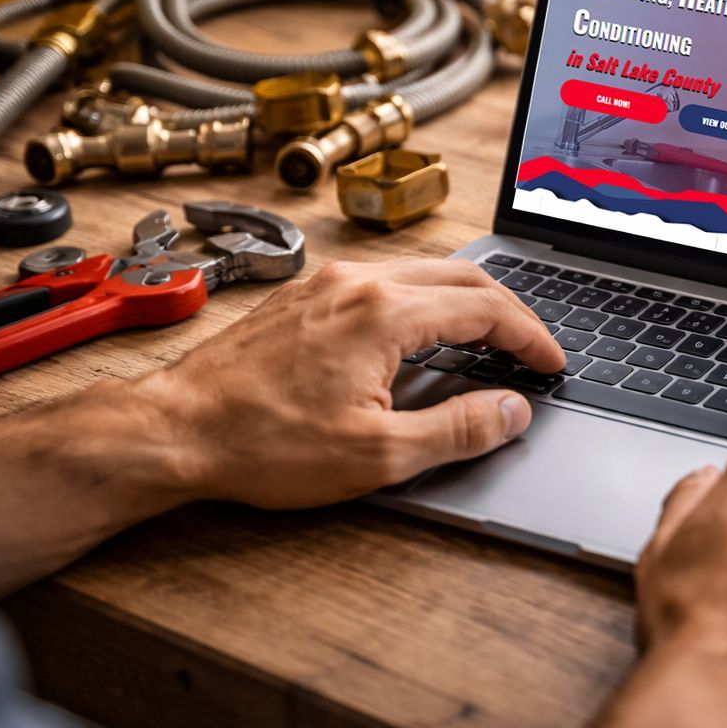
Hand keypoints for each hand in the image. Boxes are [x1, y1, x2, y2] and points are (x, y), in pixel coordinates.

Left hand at [146, 259, 564, 508]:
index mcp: (385, 312)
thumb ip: (459, 429)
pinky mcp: (304, 296)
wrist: (174, 431)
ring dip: (465, 300)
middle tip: (533, 346)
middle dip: (508, 309)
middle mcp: (358, 283)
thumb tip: (512, 411)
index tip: (552, 363)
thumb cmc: (263, 445)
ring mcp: (327, 283)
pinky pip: (384, 281)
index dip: (531, 336)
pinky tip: (423, 332)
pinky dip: (423, 299)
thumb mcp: (378, 455)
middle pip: (462, 274)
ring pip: (421, 272)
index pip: (486, 309)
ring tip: (489, 338)